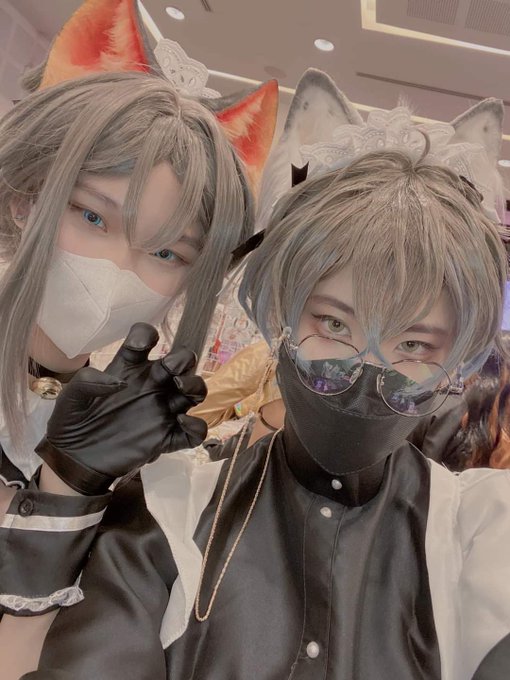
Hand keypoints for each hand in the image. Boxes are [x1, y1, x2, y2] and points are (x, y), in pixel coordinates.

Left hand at [35, 323, 207, 494]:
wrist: (73, 460)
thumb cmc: (72, 423)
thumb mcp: (70, 398)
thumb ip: (88, 381)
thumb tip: (120, 382)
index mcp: (129, 368)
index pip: (145, 339)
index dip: (147, 335)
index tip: (140, 345)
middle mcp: (152, 385)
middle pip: (182, 361)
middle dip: (182, 359)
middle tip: (169, 369)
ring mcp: (162, 411)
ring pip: (195, 391)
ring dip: (194, 385)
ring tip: (180, 388)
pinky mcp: (166, 438)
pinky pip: (194, 432)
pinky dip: (196, 426)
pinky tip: (180, 422)